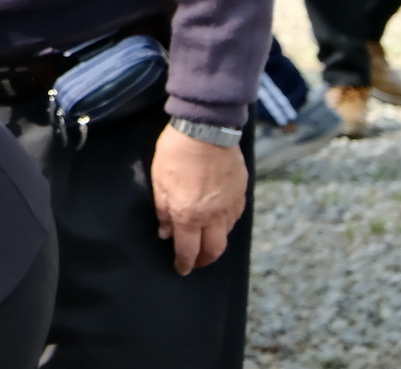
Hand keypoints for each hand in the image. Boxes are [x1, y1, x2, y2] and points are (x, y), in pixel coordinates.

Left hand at [151, 123, 248, 274]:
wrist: (206, 131)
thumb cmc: (175, 153)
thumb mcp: (159, 180)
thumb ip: (163, 209)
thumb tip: (165, 232)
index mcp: (188, 214)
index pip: (188, 249)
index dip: (184, 262)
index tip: (181, 269)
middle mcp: (212, 216)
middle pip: (213, 250)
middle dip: (204, 260)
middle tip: (197, 262)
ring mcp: (230, 206)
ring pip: (226, 234)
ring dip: (216, 242)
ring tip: (207, 240)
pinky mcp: (242, 194)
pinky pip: (235, 218)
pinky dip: (226, 225)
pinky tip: (219, 220)